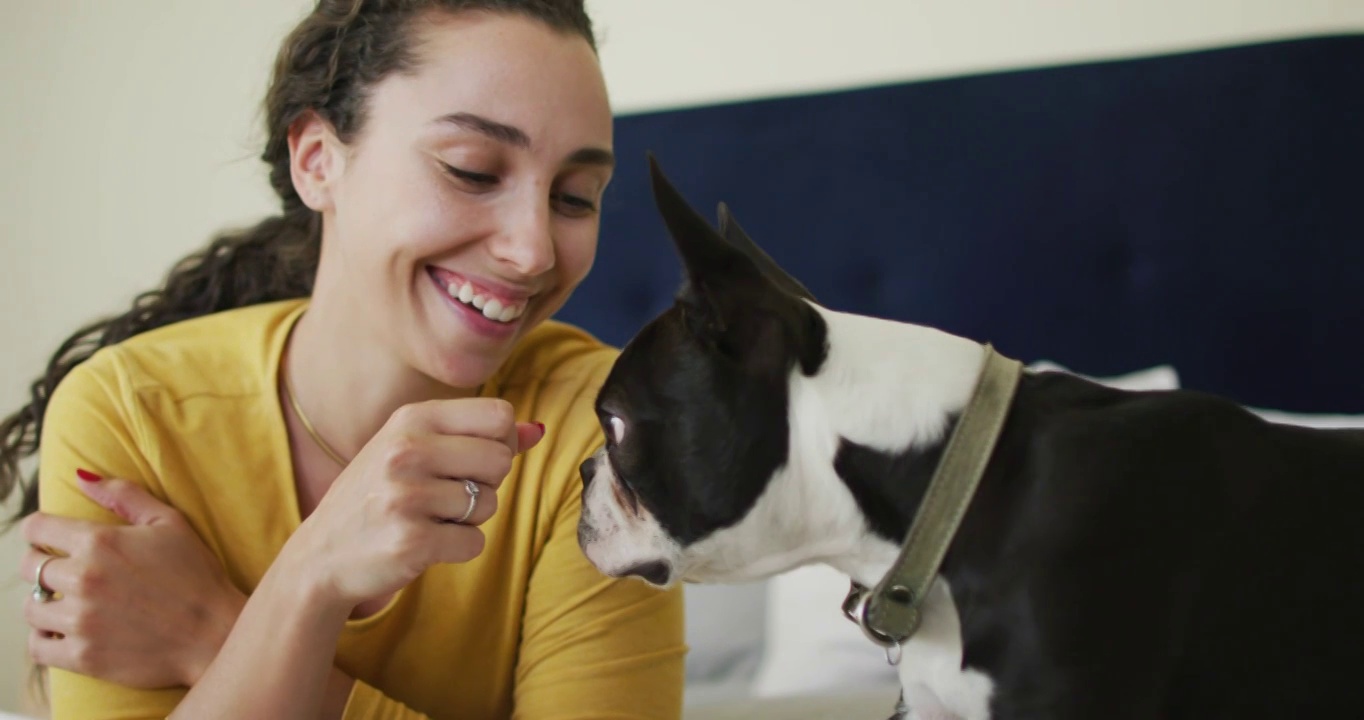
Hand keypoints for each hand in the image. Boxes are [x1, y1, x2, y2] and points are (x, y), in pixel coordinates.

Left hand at [20, 475, 246, 687]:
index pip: (36, 528)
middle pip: (30, 567)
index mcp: (100, 542)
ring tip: (66, 602)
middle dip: (41, 564)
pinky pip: (38, 646)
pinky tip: (64, 631)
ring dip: (45, 602)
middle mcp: (83, 579)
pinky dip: (45, 638)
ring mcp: (81, 620)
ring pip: (31, 607)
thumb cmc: (197, 575)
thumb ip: (124, 496)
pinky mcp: (83, 656)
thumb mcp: (170, 523)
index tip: (46, 538)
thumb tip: (82, 477)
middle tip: (62, 571)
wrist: (215, 633)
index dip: (39, 530)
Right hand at [285, 397, 543, 611]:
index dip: (500, 442)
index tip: (472, 460)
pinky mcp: (411, 541)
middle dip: (487, 484)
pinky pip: (474, 543)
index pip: (499, 416)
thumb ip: (478, 436)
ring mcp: (406, 496)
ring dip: (470, 519)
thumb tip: (538, 430)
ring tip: (428, 518)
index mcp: (412, 419)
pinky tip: (423, 543)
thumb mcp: (417, 449)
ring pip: (490, 504)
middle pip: (501, 460)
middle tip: (446, 495)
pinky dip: (458, 548)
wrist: (322, 554)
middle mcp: (407, 450)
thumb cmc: (379, 495)